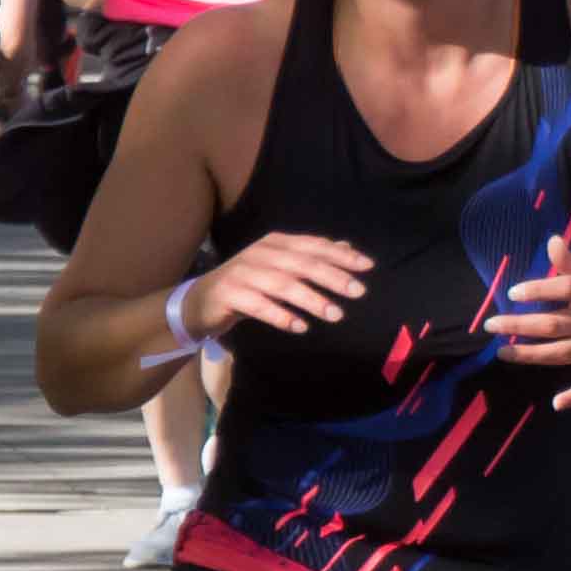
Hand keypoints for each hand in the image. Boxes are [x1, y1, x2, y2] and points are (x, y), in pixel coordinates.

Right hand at [180, 228, 376, 344]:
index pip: (314, 246)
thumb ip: (312, 257)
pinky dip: (280, 315)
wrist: (202, 299)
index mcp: (276, 243)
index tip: (368, 267)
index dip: (341, 256)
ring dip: (311, 299)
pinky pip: (258, 305)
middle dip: (332, 277)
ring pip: (283, 284)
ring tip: (336, 314)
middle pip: (302, 264)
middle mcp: (260, 254)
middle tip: (359, 292)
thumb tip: (347, 248)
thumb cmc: (250, 283)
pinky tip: (300, 327)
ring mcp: (243, 273)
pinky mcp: (229, 294)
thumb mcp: (282, 266)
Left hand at [486, 257, 570, 407]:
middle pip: (555, 325)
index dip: (539, 289)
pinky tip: (557, 403)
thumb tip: (551, 242)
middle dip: (521, 326)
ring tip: (502, 352)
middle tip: (491, 326)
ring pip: (562, 353)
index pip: (567, 289)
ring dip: (531, 355)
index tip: (512, 293)